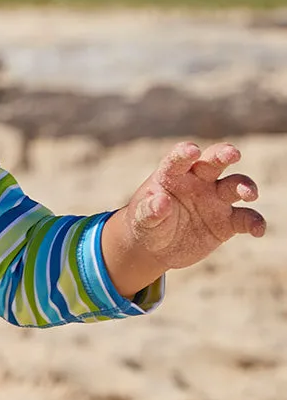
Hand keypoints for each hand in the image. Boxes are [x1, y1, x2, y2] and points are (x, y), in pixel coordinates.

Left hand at [102, 141, 265, 296]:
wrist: (157, 248)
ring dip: (245, 186)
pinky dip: (255, 222)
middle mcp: (197, 181)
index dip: (185, 153)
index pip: (179, 159)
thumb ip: (149, 210)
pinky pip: (246, 218)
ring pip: (236, 185)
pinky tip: (257, 230)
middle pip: (214, 161)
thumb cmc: (146, 225)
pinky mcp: (228, 221)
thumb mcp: (142, 220)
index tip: (192, 150)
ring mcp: (215, 199)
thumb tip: (160, 202)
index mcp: (172, 175)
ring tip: (249, 194)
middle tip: (233, 154)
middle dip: (224, 154)